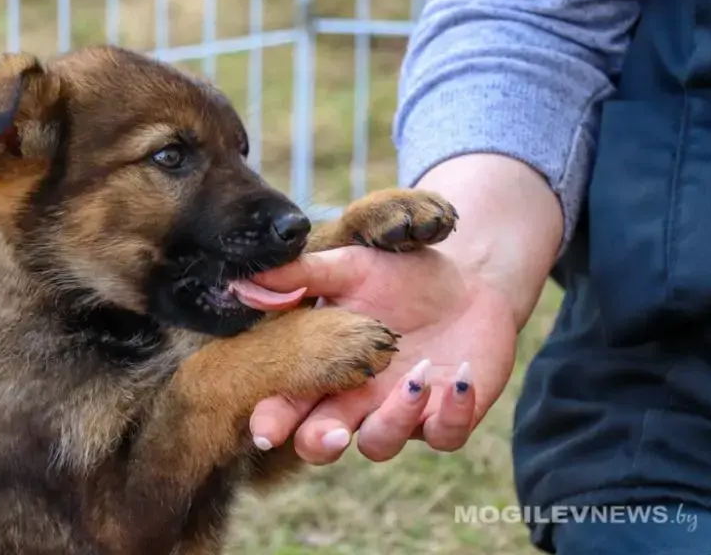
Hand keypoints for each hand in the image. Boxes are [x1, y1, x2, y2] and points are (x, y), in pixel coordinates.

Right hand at [239, 244, 517, 462]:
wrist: (465, 279)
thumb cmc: (398, 276)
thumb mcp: (351, 267)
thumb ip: (302, 275)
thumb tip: (244, 280)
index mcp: (323, 370)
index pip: (287, 403)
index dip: (273, 421)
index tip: (264, 431)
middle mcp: (354, 401)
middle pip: (322, 442)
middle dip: (320, 444)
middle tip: (331, 435)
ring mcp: (399, 413)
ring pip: (380, 443)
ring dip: (395, 418)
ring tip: (416, 376)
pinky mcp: (447, 417)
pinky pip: (446, 434)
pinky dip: (453, 412)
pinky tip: (459, 377)